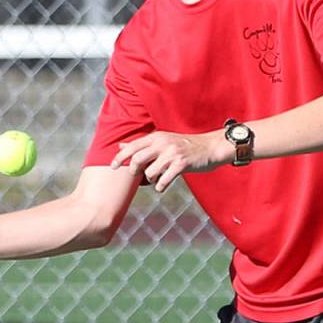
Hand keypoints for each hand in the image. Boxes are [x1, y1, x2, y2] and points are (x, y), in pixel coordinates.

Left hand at [110, 130, 225, 191]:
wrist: (210, 147)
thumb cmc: (184, 146)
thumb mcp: (162, 141)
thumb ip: (142, 145)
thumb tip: (120, 146)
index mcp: (156, 137)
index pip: (132, 146)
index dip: (120, 157)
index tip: (112, 167)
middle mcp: (162, 143)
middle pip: (138, 159)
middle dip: (134, 171)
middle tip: (138, 176)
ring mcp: (172, 153)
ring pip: (150, 172)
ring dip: (150, 180)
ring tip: (156, 179)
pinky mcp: (182, 164)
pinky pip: (163, 180)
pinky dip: (160, 186)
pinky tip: (162, 185)